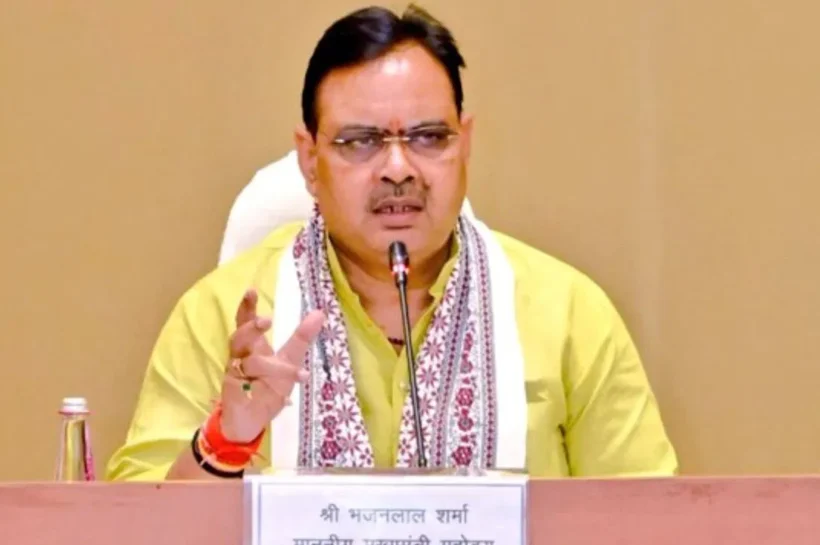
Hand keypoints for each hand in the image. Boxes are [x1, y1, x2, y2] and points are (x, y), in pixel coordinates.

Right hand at [219, 288, 324, 442]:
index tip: (251, 290)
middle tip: (267, 321)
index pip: (244, 321)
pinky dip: (267, 385)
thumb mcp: (290, 360)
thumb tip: (320, 312)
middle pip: (239, 337)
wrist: (252, 421)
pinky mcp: (234, 391)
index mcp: (252, 346)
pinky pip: (246, 386)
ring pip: (249, 363)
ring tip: (298, 372)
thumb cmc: (268, 387)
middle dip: (251, 328)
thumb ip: (301, 338)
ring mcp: (235, 374)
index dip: (246, 307)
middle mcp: (241, 356)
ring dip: (269, 363)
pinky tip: (290, 386)